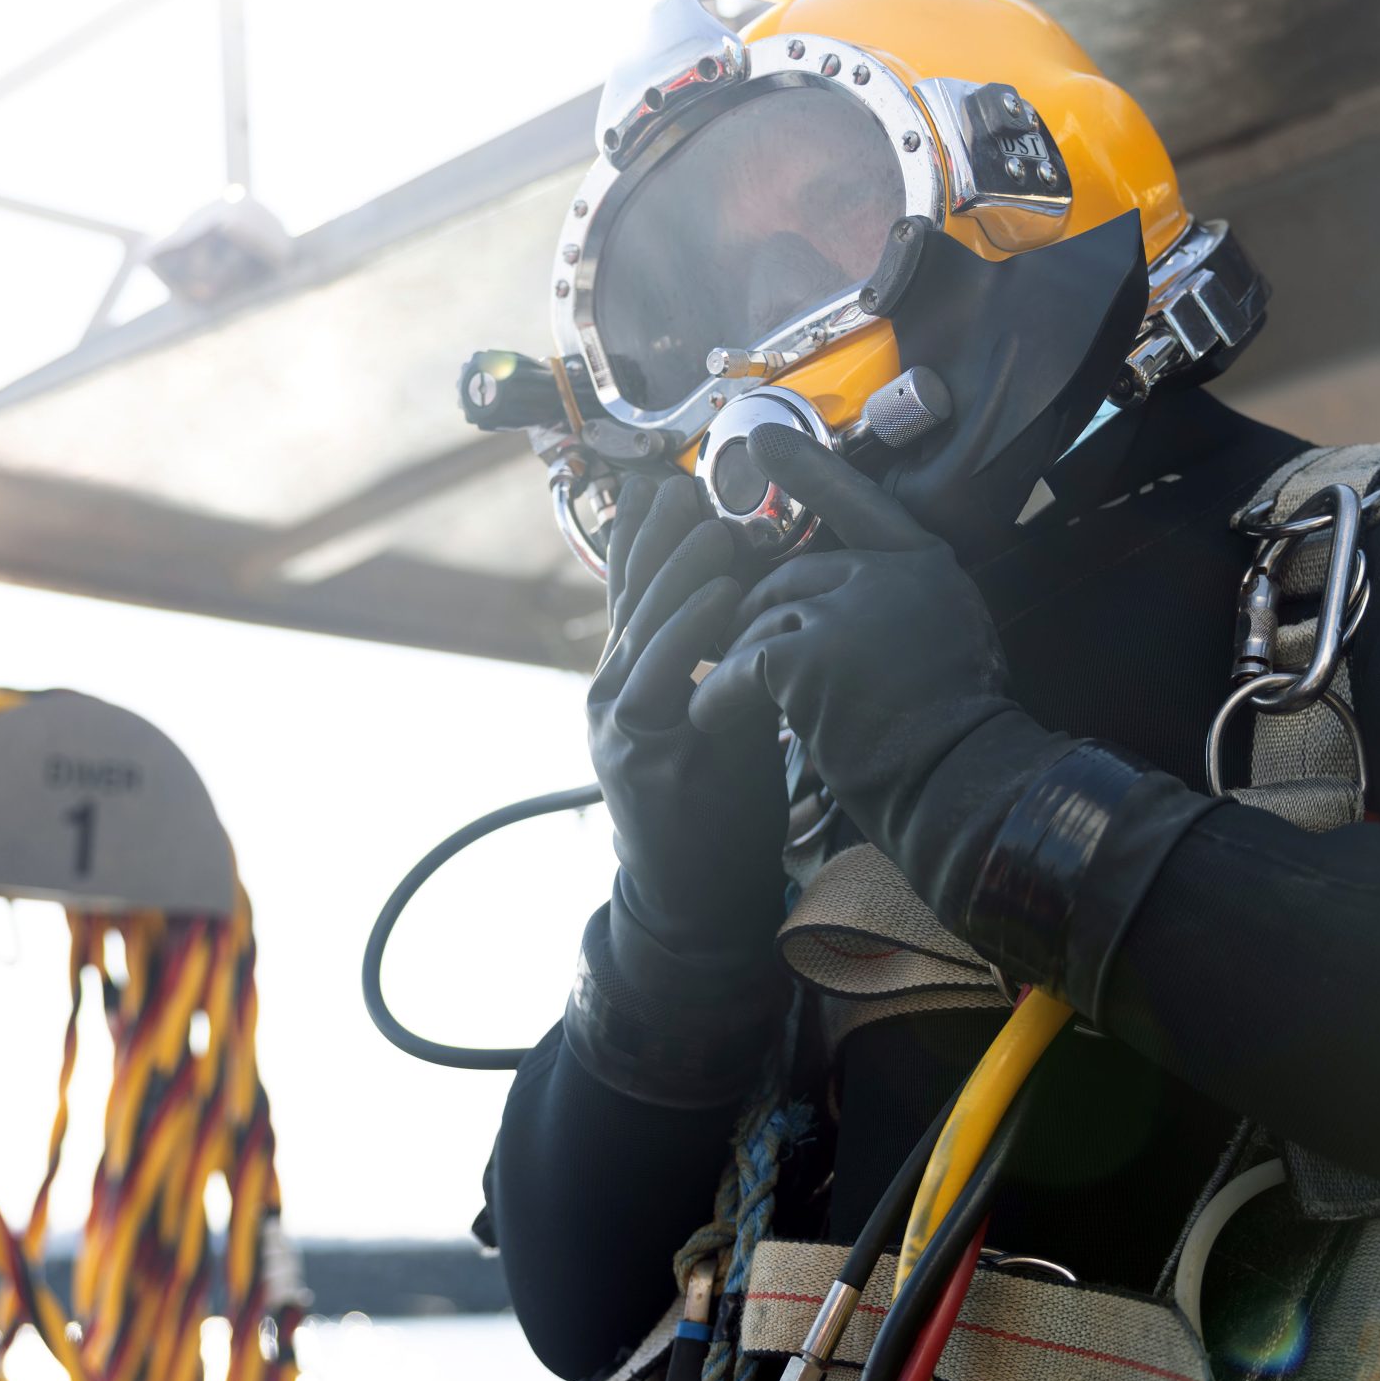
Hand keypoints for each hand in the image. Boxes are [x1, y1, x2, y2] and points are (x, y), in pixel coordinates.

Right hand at [587, 473, 786, 969]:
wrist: (697, 900)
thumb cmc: (722, 808)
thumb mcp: (726, 717)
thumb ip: (730, 661)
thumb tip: (766, 600)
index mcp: (633, 677)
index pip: (638, 590)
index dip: (651, 533)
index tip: (673, 480)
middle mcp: (612, 690)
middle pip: (633, 594)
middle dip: (659, 533)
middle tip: (688, 479)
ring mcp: (615, 721)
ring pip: (642, 626)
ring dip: (680, 568)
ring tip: (713, 519)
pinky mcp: (633, 753)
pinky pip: (658, 678)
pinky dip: (690, 631)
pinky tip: (723, 594)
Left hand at [691, 428, 1067, 922]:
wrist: (963, 783)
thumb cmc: (956, 734)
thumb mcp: (950, 641)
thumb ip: (900, 606)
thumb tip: (836, 600)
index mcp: (925, 566)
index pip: (859, 502)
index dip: (810, 471)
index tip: (763, 439)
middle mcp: (887, 573)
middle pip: (790, 577)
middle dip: (760, 618)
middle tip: (742, 659)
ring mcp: (846, 609)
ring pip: (760, 621)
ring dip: (741, 664)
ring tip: (736, 704)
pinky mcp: (807, 654)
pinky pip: (739, 666)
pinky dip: (718, 695)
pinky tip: (709, 716)